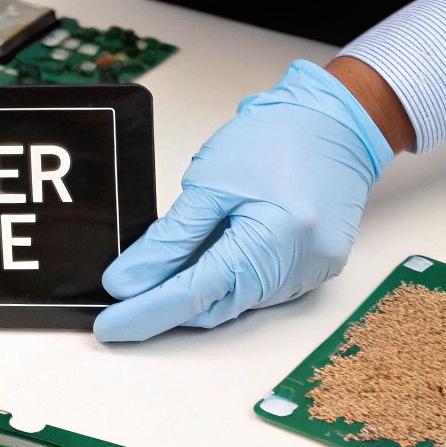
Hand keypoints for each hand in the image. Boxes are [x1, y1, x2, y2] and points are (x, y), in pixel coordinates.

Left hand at [93, 59, 395, 341]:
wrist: (335, 120)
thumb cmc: (276, 138)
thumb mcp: (208, 184)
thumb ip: (168, 240)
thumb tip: (129, 282)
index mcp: (271, 240)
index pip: (192, 294)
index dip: (146, 313)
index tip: (110, 326)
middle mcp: (297, 267)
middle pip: (215, 308)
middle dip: (167, 308)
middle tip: (125, 301)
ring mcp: (310, 272)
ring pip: (235, 302)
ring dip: (198, 292)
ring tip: (166, 268)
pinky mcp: (315, 268)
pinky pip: (260, 289)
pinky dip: (228, 279)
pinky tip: (210, 257)